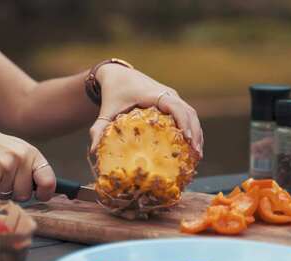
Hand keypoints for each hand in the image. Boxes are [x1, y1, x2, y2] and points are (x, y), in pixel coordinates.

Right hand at [0, 124, 55, 201]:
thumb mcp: (20, 153)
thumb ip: (32, 171)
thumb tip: (45, 193)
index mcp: (32, 154)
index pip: (47, 181)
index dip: (44, 194)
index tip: (39, 195)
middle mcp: (21, 157)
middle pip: (24, 195)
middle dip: (14, 192)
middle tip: (5, 178)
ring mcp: (5, 163)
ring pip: (7, 196)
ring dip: (0, 190)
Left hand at [89, 64, 203, 157]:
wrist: (116, 75)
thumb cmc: (112, 93)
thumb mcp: (105, 111)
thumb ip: (99, 129)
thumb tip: (93, 151)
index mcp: (153, 94)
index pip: (175, 106)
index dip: (183, 122)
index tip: (187, 139)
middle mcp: (167, 93)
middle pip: (189, 111)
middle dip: (195, 133)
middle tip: (196, 155)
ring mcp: (171, 97)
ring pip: (191, 113)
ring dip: (197, 132)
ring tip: (197, 155)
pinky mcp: (172, 101)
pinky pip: (187, 114)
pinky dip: (191, 129)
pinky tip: (192, 146)